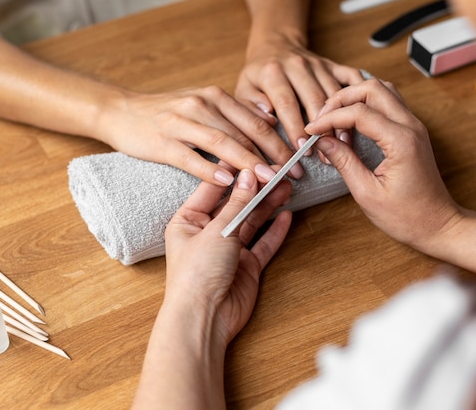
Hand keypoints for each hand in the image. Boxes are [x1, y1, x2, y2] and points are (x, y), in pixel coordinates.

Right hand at [96, 86, 303, 184]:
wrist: (121, 111)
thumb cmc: (167, 113)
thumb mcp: (203, 104)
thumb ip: (233, 113)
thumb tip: (269, 121)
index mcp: (215, 97)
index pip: (255, 120)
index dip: (280, 141)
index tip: (298, 159)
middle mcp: (201, 105)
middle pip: (244, 132)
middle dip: (272, 154)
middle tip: (292, 174)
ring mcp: (180, 123)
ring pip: (222, 143)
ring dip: (247, 163)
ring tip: (268, 180)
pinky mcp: (162, 142)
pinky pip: (190, 158)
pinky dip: (210, 171)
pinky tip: (227, 183)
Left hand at [164, 168, 292, 344]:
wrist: (204, 318)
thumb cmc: (196, 274)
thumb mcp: (216, 231)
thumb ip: (236, 205)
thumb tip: (248, 176)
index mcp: (188, 221)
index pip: (213, 188)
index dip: (235, 173)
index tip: (255, 158)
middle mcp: (207, 233)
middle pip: (236, 204)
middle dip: (257, 189)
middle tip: (278, 171)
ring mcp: (228, 250)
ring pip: (252, 221)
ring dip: (269, 205)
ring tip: (287, 186)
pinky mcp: (246, 266)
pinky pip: (263, 243)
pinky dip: (275, 230)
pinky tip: (287, 214)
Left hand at [235, 33, 365, 152]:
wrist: (275, 45)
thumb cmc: (258, 75)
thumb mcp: (243, 89)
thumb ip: (251, 105)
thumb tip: (268, 118)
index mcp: (273, 72)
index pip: (286, 102)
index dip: (295, 127)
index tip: (302, 148)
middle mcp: (298, 65)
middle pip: (315, 99)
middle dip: (322, 128)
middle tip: (325, 154)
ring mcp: (318, 65)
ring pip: (335, 93)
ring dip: (341, 120)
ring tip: (344, 145)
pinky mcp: (333, 65)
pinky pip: (352, 78)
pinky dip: (360, 94)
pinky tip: (364, 115)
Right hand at [305, 79, 459, 250]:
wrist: (438, 225)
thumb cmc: (407, 216)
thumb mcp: (367, 193)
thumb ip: (344, 162)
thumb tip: (322, 141)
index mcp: (401, 141)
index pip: (358, 113)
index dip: (329, 118)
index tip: (311, 131)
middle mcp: (411, 126)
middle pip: (372, 88)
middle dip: (341, 99)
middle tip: (321, 120)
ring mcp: (414, 126)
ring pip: (382, 91)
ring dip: (355, 99)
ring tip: (335, 122)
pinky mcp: (412, 132)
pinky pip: (388, 105)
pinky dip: (366, 107)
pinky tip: (351, 127)